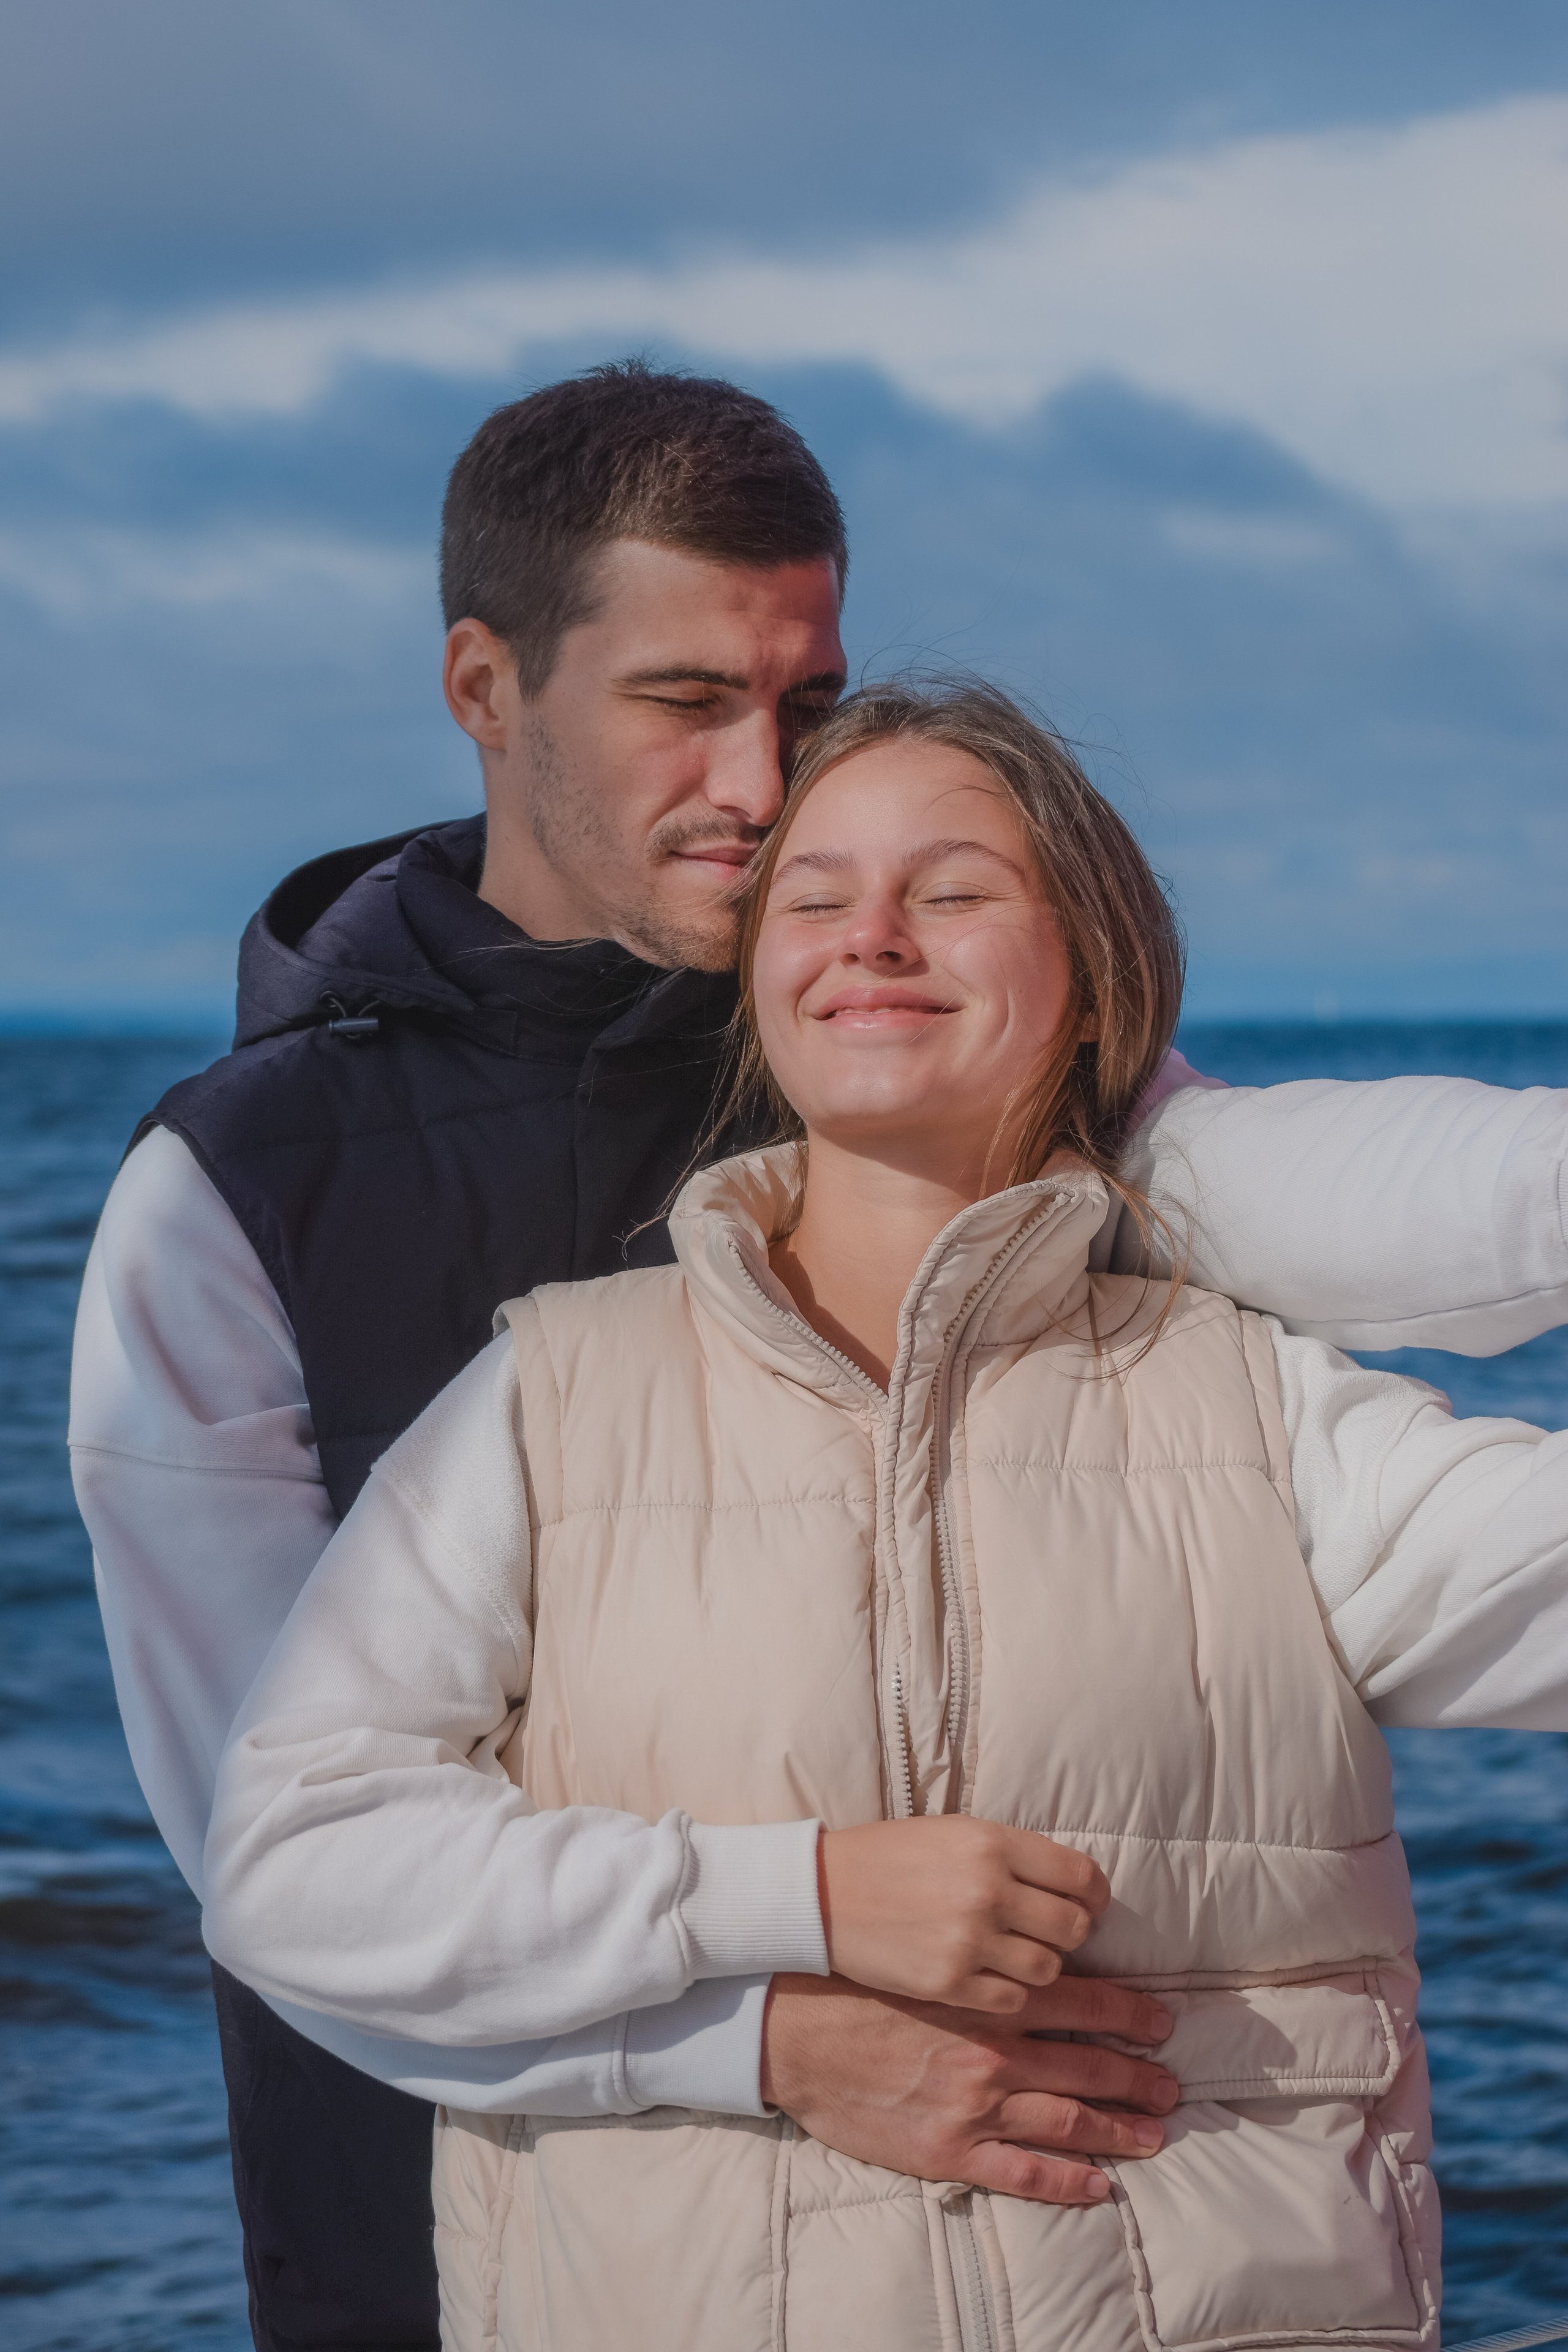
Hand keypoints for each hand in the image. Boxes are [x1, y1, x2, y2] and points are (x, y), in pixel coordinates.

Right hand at [760, 1971, 1176, 2205]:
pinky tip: (1099, 2185)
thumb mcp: (931, 1959)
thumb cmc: (858, 1986)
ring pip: (1068, 2122)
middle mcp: (992, 2055)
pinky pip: (1023, 2175)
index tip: (1161, 2020)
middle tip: (1171, 2084)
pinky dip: (1068, 2182)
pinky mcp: (948, 2152)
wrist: (794, 2032)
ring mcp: (973, 2109)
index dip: (1129, 2014)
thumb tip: (1035, 1955)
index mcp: (991, 2001)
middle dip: (1136, 2076)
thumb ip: (986, 1963)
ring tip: (1154, 2132)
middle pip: (1087, 2067)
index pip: (1083, 2006)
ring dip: (1119, 2129)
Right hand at [818, 1817, 1106, 2013]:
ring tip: (1014, 1955)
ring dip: (1039, 1965)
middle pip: (1074, 1927)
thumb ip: (1011, 1854)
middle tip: (1047, 1933)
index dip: (1092, 1896)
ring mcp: (970, 1940)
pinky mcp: (950, 1983)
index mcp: (993, 1843)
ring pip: (1048, 1969)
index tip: (1086, 1904)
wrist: (824, 1894)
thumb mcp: (954, 1833)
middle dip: (1069, 1933)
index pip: (1081, 1876)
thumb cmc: (890, 1857)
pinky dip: (1008, 1992)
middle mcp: (989, 1890)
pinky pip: (1012, 1999)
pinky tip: (988, 1977)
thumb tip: (1068, 1883)